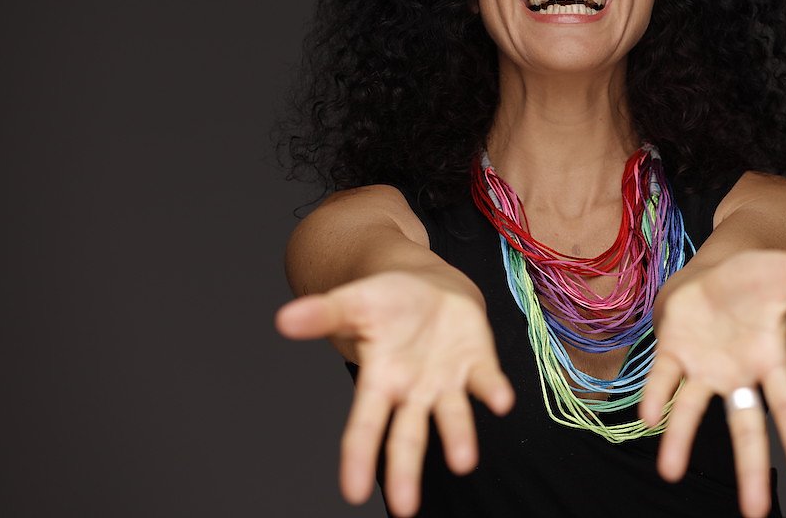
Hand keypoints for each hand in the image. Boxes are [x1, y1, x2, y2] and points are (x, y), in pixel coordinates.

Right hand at [275, 269, 513, 516]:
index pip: (363, 426)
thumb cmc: (386, 304)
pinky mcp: (478, 363)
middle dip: (405, 471)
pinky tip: (502, 402)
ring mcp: (447, 381)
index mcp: (378, 382)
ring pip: (452, 417)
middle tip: (405, 509)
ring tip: (463, 462)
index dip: (358, 458)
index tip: (352, 493)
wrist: (430, 289)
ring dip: (458, 437)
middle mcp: (412, 392)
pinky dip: (494, 391)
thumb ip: (323, 314)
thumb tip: (283, 319)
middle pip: (407, 436)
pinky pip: (487, 381)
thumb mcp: (353, 303)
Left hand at [638, 236, 785, 517]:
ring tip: (670, 472)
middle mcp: (738, 374)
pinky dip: (656, 396)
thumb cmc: (760, 280)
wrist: (717, 274)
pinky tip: (648, 416)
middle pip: (746, 427)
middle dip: (750, 468)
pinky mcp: (673, 352)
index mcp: (771, 360)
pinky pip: (664, 378)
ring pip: (693, 410)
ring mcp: (704, 368)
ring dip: (680, 439)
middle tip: (754, 513)